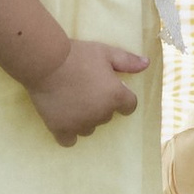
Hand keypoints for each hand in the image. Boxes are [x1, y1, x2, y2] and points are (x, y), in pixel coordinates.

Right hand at [28, 38, 146, 145]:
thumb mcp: (106, 52)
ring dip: (85, 118)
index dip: (121, 97)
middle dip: (101, 104)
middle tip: (85, 87)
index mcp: (116, 96)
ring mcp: (81, 124)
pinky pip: (70, 141)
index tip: (108, 88)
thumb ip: (127, 61)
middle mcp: (101, 114)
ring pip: (90, 128)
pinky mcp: (61, 129)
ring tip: (72, 100)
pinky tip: (64, 120)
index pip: (130, 106)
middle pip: (107, 116)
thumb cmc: (78, 55)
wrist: (46, 62)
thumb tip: (146, 64)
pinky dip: (68, 133)